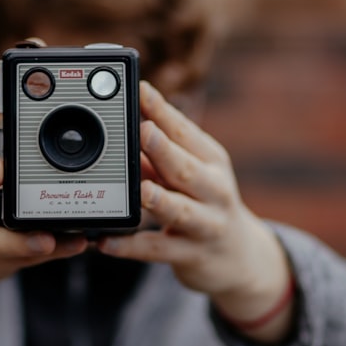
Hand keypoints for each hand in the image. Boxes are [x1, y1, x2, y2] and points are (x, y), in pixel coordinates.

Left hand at [98, 82, 294, 341]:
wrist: (239, 256)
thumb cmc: (206, 203)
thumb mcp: (191, 172)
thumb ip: (158, 151)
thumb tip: (125, 119)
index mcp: (211, 160)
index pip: (186, 131)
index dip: (163, 111)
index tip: (141, 89)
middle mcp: (213, 189)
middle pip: (187, 168)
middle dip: (165, 150)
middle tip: (143, 132)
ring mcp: (206, 224)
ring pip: (180, 211)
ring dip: (159, 199)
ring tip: (140, 191)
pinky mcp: (191, 255)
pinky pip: (158, 250)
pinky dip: (131, 246)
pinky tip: (106, 243)